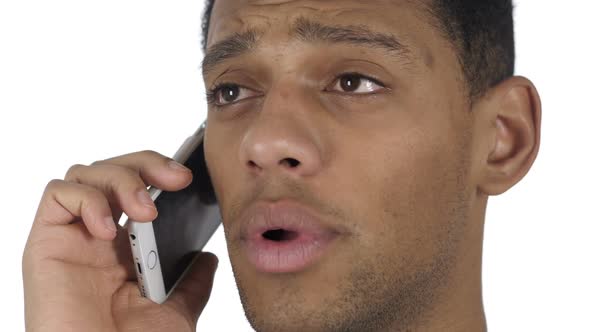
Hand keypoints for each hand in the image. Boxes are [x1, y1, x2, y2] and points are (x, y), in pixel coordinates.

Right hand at [23, 151, 217, 331]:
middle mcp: (96, 239)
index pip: (139, 187)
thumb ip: (190, 284)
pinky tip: (106, 230)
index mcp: (126, 249)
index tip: (190, 177)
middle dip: (147, 164)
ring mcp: (71, 239)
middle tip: (178, 179)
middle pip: (113, 170)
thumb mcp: (174, 313)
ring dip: (122, 180)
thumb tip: (207, 258)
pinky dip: (87, 199)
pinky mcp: (45, 245)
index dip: (161, 172)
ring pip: (87, 173)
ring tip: (146, 213)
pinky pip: (58, 195)